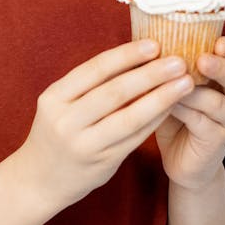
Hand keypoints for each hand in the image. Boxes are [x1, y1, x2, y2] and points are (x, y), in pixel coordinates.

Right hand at [18, 39, 193, 212]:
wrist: (38, 180)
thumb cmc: (56, 131)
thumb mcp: (60, 103)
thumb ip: (90, 84)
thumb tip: (135, 55)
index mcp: (55, 98)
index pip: (95, 70)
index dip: (126, 55)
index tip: (154, 44)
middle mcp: (66, 121)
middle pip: (115, 92)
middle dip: (151, 74)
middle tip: (178, 60)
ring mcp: (84, 146)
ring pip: (129, 118)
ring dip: (161, 98)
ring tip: (185, 82)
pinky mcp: (102, 164)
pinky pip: (135, 138)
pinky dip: (155, 120)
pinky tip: (172, 107)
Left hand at [154, 36, 224, 192]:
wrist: (183, 161)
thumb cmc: (177, 114)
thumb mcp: (175, 84)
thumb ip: (171, 63)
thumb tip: (144, 32)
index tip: (219, 40)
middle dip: (221, 67)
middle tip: (203, 60)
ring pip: (219, 103)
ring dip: (196, 92)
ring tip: (177, 84)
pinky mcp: (218, 140)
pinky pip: (202, 123)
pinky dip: (185, 112)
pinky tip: (169, 105)